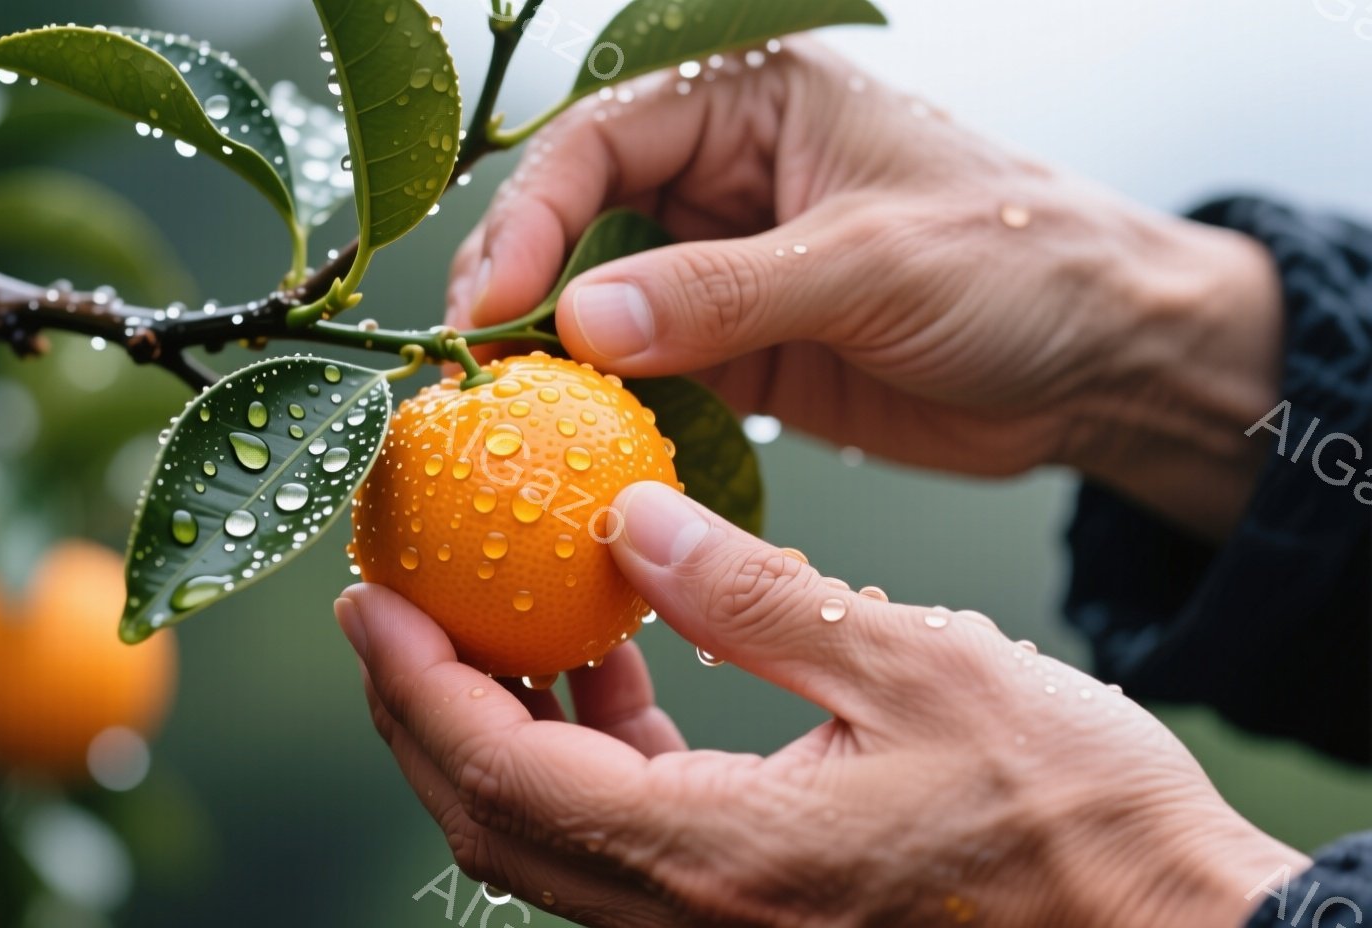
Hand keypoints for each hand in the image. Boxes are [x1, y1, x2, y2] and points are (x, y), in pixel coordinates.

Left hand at [335, 482, 1304, 926]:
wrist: (1157, 925)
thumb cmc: (1063, 810)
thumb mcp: (914, 668)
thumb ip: (756, 597)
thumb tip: (629, 526)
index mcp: (718, 857)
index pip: (507, 772)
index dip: (418, 685)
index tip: (370, 601)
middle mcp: (693, 913)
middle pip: (496, 820)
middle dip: (423, 712)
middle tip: (395, 607)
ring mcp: (716, 923)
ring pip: (548, 835)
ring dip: (496, 731)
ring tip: (491, 620)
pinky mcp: (750, 906)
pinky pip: (622, 833)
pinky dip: (584, 753)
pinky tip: (608, 665)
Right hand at [446, 39, 1282, 537]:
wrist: (1108, 366)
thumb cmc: (1019, 266)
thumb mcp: (869, 261)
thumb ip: (722, 290)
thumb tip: (580, 321)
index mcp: (752, 102)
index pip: (600, 140)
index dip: (531, 217)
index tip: (495, 301)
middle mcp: (722, 176)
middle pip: (575, 220)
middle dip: (518, 288)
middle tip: (472, 367)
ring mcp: (725, 270)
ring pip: (599, 303)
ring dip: (552, 358)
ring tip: (503, 417)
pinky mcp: (739, 352)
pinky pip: (646, 375)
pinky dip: (607, 408)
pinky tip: (573, 447)